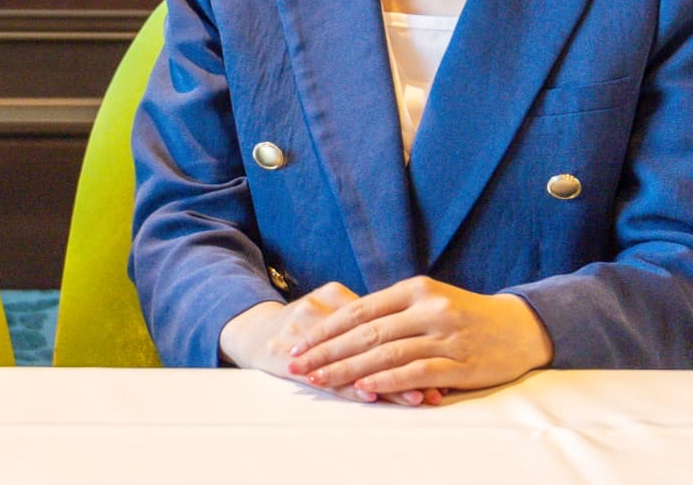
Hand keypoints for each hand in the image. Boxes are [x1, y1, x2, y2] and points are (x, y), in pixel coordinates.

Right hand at [218, 283, 441, 406]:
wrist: (250, 330)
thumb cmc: (301, 328)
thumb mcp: (331, 315)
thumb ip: (366, 325)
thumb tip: (420, 348)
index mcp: (337, 294)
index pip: (383, 321)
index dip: (413, 343)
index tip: (443, 361)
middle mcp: (320, 306)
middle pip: (373, 338)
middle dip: (408, 366)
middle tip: (436, 386)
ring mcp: (301, 327)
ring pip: (351, 356)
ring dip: (387, 380)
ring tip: (415, 397)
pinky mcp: (285, 349)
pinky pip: (324, 371)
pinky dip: (349, 385)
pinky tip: (370, 394)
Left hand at [286, 276, 552, 397]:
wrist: (521, 327)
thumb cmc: (467, 315)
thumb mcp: (430, 301)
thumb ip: (394, 312)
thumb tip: (347, 328)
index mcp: (415, 289)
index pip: (360, 309)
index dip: (327, 328)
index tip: (299, 343)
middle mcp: (428, 308)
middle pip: (366, 332)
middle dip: (327, 351)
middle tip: (297, 364)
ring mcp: (445, 335)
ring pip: (386, 352)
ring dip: (349, 370)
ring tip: (320, 380)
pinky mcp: (461, 362)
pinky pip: (418, 371)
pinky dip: (389, 381)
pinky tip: (365, 390)